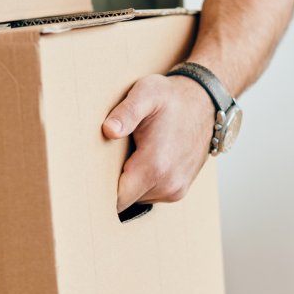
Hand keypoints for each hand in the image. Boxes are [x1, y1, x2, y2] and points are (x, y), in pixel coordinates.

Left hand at [103, 74, 214, 212]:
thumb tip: (109, 129)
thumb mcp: (147, 93)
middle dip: (112, 184)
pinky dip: (142, 183)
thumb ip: (126, 111)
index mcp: (155, 166)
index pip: (117, 199)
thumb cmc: (172, 98)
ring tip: (129, 156)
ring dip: (129, 183)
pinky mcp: (179, 191)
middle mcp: (168, 184)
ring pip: (137, 198)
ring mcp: (175, 190)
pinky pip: (150, 195)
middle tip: (106, 159)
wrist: (204, 103)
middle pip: (125, 200)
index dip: (99, 190)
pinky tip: (142, 160)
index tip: (88, 176)